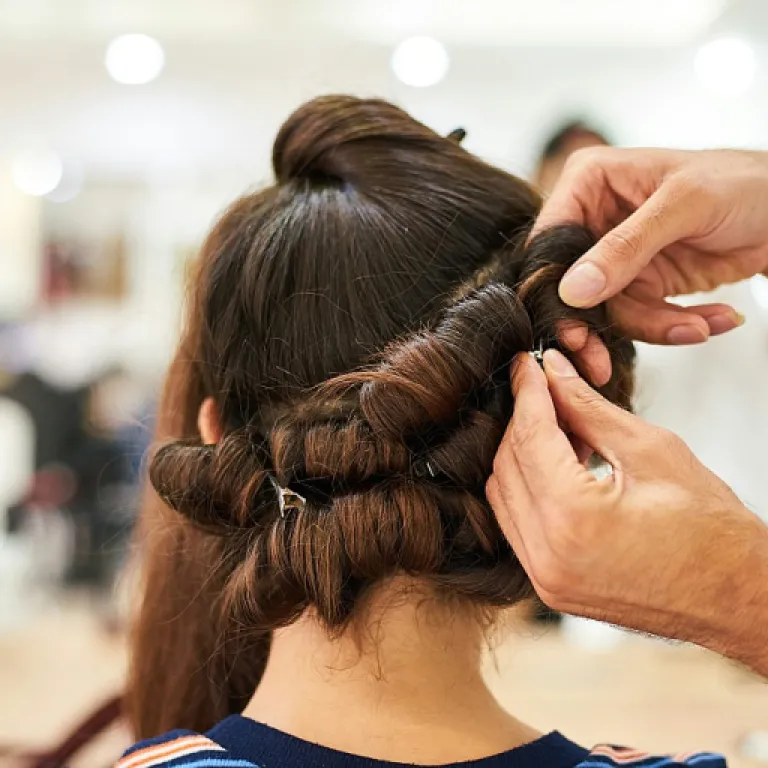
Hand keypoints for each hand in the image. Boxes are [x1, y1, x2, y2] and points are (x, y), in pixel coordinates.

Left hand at [486, 351, 767, 675]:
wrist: (739, 597)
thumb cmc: (713, 530)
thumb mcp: (651, 450)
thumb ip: (589, 408)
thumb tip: (553, 373)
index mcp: (574, 519)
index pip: (529, 437)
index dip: (528, 393)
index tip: (528, 366)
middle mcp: (548, 555)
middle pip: (508, 465)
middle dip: (524, 421)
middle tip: (547, 391)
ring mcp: (546, 578)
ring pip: (504, 495)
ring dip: (523, 455)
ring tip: (561, 430)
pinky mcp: (551, 587)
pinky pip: (517, 525)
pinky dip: (528, 489)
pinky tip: (558, 467)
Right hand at [539, 148, 767, 379]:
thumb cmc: (743, 182)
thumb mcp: (684, 205)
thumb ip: (626, 246)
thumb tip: (573, 289)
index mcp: (589, 182)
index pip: (550, 242)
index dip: (554, 287)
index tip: (572, 328)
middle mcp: (593, 219)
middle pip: (571, 286)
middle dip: (598, 325)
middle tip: (600, 362)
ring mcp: (615, 256)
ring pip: (608, 311)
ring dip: (655, 326)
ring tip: (702, 326)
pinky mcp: (640, 284)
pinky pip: (641, 319)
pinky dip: (675, 326)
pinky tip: (714, 320)